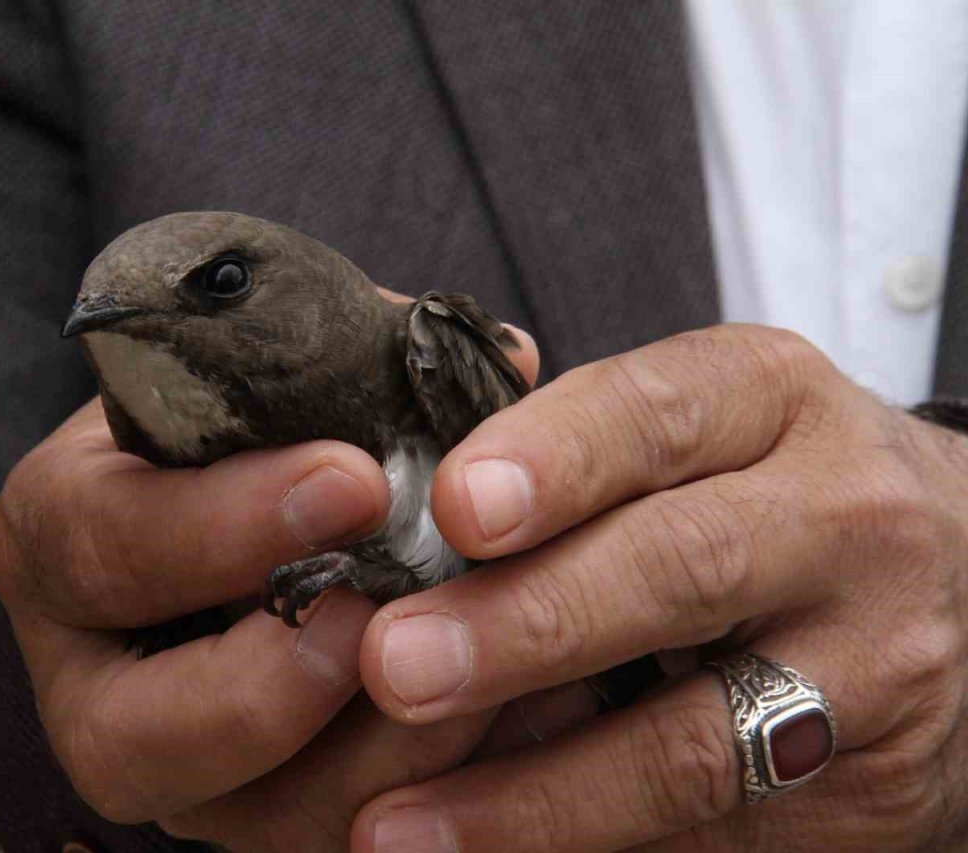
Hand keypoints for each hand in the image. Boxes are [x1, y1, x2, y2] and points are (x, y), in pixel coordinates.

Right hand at [0, 325, 546, 849]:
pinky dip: (440, 796)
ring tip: (487, 674)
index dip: (223, 522)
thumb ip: (355, 362)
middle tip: (379, 613)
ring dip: (380, 756)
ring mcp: (179, 772)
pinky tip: (525, 718)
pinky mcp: (260, 818)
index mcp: (64, 540)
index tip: (354, 478)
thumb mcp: (267, 378)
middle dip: (267, 687)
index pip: (106, 542)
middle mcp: (95, 681)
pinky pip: (342, 840)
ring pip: (253, 820)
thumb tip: (508, 358)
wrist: (244, 527)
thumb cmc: (249, 434)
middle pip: (131, 738)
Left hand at [352, 324, 967, 850]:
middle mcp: (843, 522)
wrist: (953, 580)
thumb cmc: (763, 487)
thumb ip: (572, 443)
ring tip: (396, 822)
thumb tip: (407, 485)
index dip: (555, 459)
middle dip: (527, 625)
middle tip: (395, 663)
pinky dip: (585, 849)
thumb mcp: (699, 427)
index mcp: (772, 402)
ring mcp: (873, 666)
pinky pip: (714, 837)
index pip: (660, 413)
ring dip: (533, 792)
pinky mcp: (869, 792)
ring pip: (695, 742)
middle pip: (681, 570)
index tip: (455, 506)